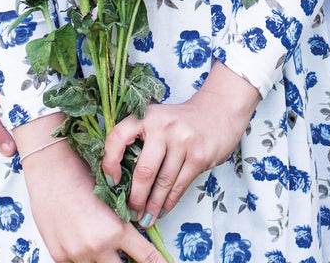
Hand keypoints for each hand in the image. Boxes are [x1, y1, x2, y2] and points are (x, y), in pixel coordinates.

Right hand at [19, 121, 167, 262]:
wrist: (51, 169)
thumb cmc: (83, 174)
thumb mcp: (112, 197)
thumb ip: (123, 222)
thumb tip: (135, 235)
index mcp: (116, 230)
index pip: (145, 257)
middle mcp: (98, 247)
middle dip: (127, 261)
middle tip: (128, 252)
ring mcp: (77, 254)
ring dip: (104, 258)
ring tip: (101, 238)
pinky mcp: (59, 256)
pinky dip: (83, 256)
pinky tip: (81, 238)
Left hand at [102, 63, 260, 227]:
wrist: (220, 110)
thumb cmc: (181, 121)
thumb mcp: (158, 120)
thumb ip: (140, 141)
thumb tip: (120, 180)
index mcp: (147, 116)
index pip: (118, 137)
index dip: (109, 162)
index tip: (111, 181)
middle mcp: (164, 126)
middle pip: (144, 170)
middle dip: (136, 198)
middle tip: (131, 212)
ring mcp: (184, 141)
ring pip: (163, 182)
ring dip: (153, 206)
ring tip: (146, 218)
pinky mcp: (199, 156)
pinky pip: (180, 185)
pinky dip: (169, 202)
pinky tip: (163, 210)